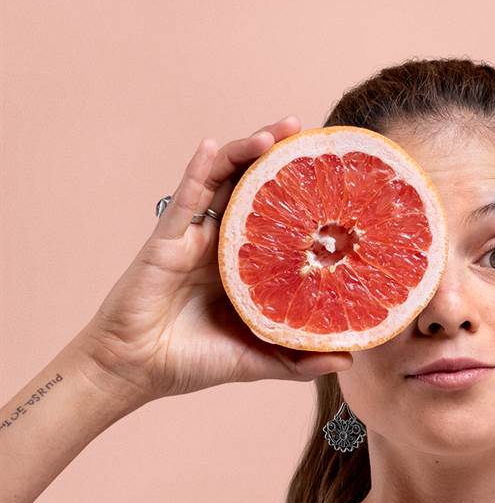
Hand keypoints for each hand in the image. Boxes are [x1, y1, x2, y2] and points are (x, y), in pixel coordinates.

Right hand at [78, 116, 352, 401]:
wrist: (137, 369)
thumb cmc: (191, 362)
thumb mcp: (257, 360)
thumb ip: (298, 359)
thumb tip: (349, 360)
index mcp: (241, 265)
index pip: (273, 218)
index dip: (296, 195)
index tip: (330, 177)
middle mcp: (219, 243)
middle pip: (250, 187)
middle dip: (275, 156)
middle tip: (305, 133)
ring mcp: (192, 237)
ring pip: (221, 181)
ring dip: (246, 151)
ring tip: (276, 133)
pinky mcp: (167, 239)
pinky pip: (185, 197)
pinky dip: (199, 170)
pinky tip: (214, 146)